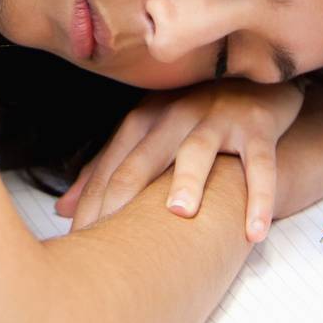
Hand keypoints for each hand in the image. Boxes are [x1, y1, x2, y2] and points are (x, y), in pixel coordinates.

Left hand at [55, 80, 303, 242]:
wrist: (257, 83)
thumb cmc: (196, 117)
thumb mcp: (151, 135)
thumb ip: (110, 170)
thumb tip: (62, 210)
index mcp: (146, 118)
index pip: (111, 163)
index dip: (93, 201)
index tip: (79, 240)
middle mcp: (176, 114)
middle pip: (145, 157)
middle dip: (125, 192)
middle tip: (110, 234)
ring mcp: (217, 118)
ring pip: (199, 150)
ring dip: (188, 179)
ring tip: (180, 213)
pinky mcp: (257, 126)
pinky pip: (260, 165)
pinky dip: (258, 197)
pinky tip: (254, 233)